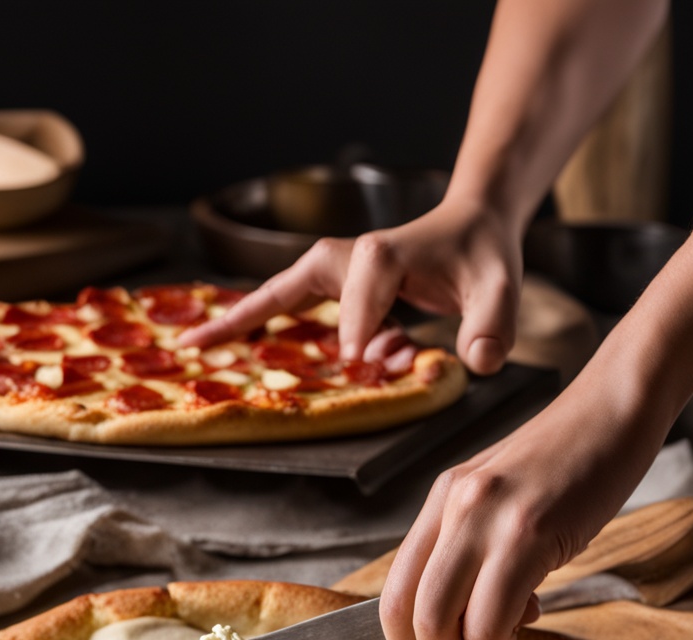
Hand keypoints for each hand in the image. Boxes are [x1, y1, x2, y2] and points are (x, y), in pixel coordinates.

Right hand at [179, 196, 523, 374]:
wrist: (471, 225)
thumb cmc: (482, 257)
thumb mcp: (500, 288)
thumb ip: (494, 324)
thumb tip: (480, 362)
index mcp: (384, 254)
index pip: (362, 290)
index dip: (358, 324)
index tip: (357, 360)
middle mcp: (346, 256)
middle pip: (286, 285)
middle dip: (246, 316)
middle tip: (199, 346)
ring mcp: (331, 269)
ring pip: (276, 294)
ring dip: (236, 320)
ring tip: (192, 344)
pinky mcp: (328, 283)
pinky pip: (285, 303)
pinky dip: (254, 321)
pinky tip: (225, 341)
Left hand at [378, 367, 664, 639]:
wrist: (613, 410)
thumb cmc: (567, 463)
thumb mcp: (503, 502)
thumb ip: (479, 553)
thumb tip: (473, 622)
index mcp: (440, 501)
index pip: (392, 589)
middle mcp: (452, 506)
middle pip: (409, 611)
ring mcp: (486, 515)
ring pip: (442, 618)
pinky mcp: (530, 528)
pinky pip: (494, 612)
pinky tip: (525, 625)